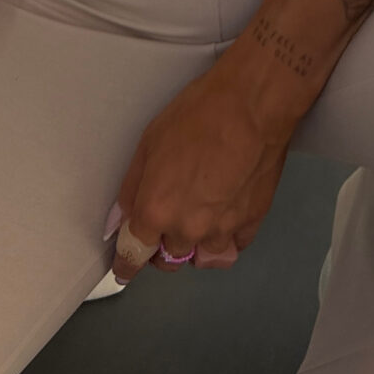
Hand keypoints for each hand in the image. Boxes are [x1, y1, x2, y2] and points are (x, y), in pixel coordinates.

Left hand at [104, 56, 294, 283]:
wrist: (252, 104)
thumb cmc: (198, 113)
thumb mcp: (150, 141)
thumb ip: (132, 187)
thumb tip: (121, 221)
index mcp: (157, 211)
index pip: (133, 256)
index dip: (126, 264)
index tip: (125, 269)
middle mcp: (188, 230)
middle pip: (168, 260)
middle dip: (162, 246)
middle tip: (168, 219)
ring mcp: (222, 231)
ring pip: (202, 259)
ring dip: (196, 245)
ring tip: (200, 218)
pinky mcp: (252, 223)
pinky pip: (233, 246)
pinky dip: (226, 236)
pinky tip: (226, 211)